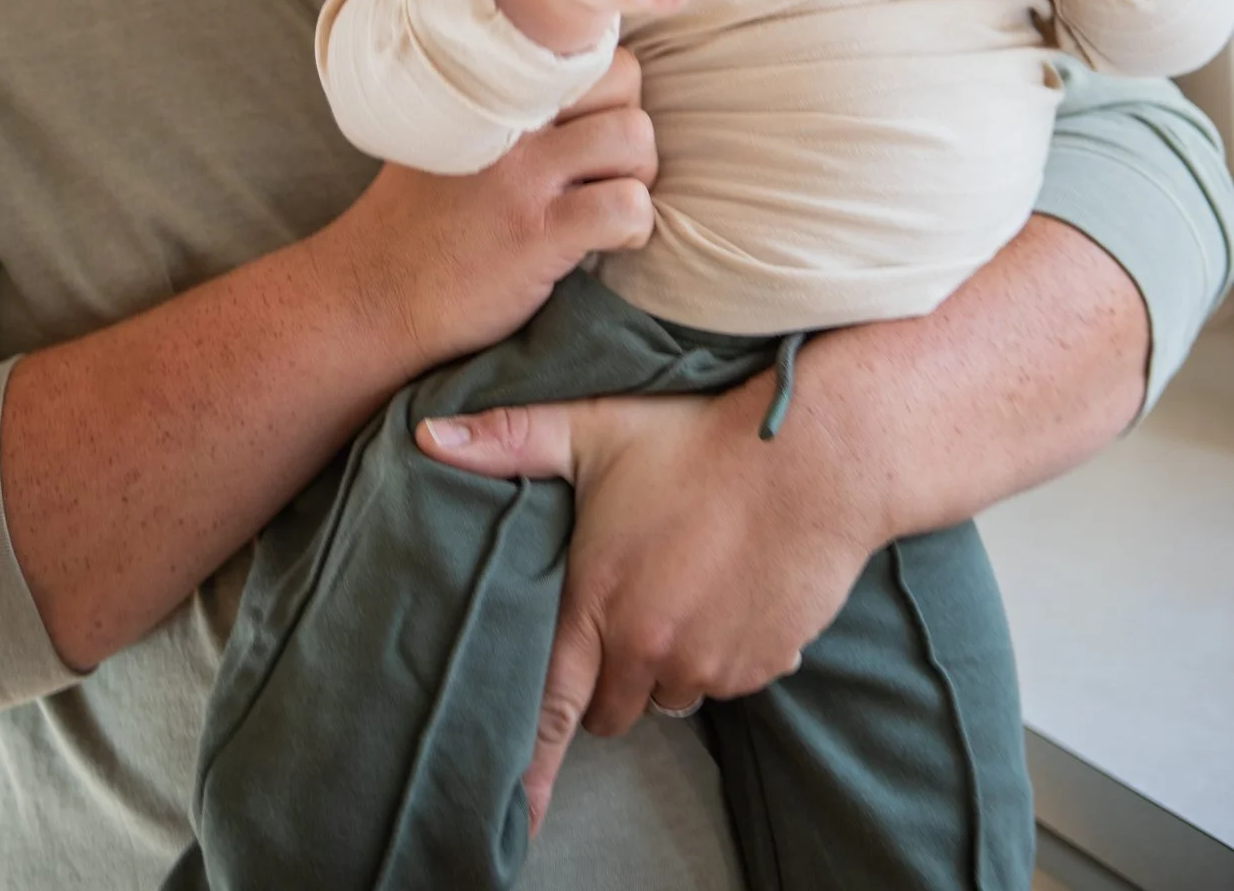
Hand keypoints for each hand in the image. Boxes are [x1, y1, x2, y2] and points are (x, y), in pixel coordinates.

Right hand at [336, 49, 657, 370]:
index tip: (589, 123)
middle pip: (623, 77)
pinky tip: (605, 243)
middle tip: (603, 166)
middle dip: (627, 122)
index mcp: (487, 89)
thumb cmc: (412, 218)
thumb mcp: (442, 135)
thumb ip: (495, 103)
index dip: (601, 85)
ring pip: (634, 136)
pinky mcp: (539, 234)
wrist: (369, 294)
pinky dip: (634, 227)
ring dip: (636, 175)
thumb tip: (560, 82)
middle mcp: (508, 119)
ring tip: (605, 202)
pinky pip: (627, 206)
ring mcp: (524, 175)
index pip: (580, 43)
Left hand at [415, 360, 882, 832]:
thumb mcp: (596, 426)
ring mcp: (712, 662)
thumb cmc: (699, 436)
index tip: (512, 815)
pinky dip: (724, 651)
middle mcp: (651, 646)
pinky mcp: (763, 664)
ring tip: (683, 585)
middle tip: (623, 610)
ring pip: (672, 693)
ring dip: (669, 662)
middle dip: (609, 676)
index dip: (530, 767)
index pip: (551, 709)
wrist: (816, 458)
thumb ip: (510, 438)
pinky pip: (729, 679)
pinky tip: (730, 587)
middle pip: (612, 705)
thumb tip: (427, 437)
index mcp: (599, 601)